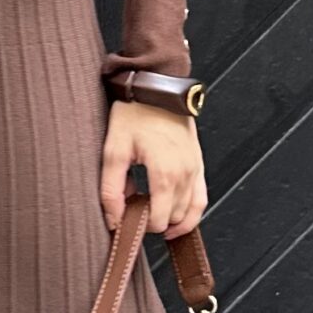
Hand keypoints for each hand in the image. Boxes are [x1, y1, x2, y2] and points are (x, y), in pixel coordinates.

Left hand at [100, 99, 206, 239]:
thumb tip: (114, 219)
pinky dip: (191, 213)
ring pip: (190, 212)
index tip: (125, 218)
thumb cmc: (135, 112)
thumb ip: (111, 189)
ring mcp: (196, 169)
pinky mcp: (199, 163)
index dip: (141, 226)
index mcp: (165, 173)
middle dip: (154, 221)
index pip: (159, 220)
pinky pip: (202, 199)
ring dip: (171, 219)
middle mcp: (186, 174)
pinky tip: (174, 217)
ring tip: (150, 215)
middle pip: (174, 218)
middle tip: (133, 210)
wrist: (156, 86)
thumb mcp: (114, 150)